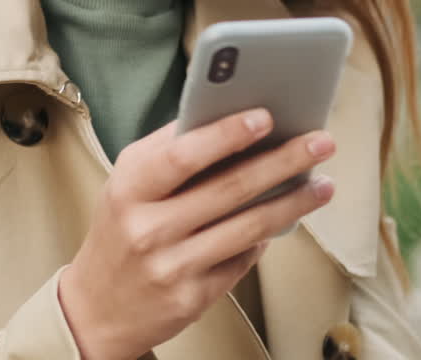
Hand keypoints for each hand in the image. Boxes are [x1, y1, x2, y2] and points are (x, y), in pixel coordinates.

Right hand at [57, 109, 335, 359]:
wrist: (96, 308)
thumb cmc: (121, 228)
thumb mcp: (128, 183)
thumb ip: (170, 150)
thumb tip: (230, 113)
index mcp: (129, 187)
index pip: (183, 154)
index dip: (227, 134)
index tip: (267, 116)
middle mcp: (147, 227)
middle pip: (228, 189)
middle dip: (282, 162)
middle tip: (320, 143)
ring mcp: (170, 266)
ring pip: (247, 228)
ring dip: (293, 203)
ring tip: (323, 184)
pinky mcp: (192, 298)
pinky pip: (243, 260)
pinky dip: (267, 237)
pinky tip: (288, 219)